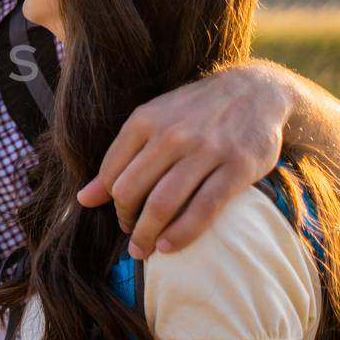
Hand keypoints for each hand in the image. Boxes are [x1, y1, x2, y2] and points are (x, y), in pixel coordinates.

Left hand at [78, 65, 291, 257]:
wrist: (256, 90)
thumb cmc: (196, 111)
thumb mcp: (154, 120)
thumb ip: (120, 157)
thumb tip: (83, 199)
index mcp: (146, 120)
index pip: (112, 173)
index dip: (110, 202)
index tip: (121, 215)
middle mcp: (172, 134)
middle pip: (131, 191)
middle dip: (126, 221)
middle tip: (132, 235)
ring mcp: (206, 151)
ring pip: (163, 204)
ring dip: (147, 235)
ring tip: (145, 249)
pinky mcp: (237, 168)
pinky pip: (203, 210)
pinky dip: (181, 234)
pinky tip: (169, 247)